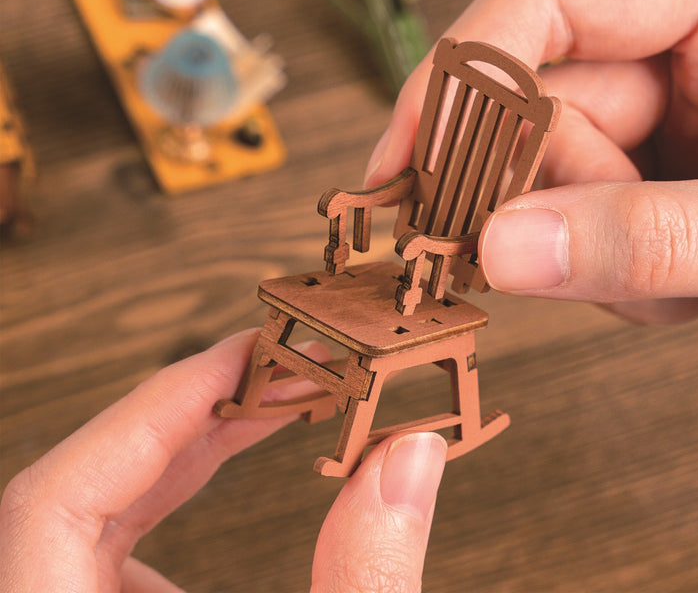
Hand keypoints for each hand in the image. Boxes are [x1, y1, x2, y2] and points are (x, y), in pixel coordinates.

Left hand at [0, 331, 446, 591]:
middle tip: (277, 365)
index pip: (56, 496)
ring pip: (102, 506)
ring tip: (272, 396)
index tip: (242, 356)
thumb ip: (364, 577)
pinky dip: (179, 483)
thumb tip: (410, 459)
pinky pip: (116, 536)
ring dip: (191, 439)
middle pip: (84, 485)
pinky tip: (236, 452)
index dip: (154, 408)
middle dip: (193, 412)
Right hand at [365, 0, 697, 346]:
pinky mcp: (674, 188)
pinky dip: (614, 277)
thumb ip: (651, 237)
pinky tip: (687, 296)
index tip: (399, 160)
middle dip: (523, 190)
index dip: (457, 76)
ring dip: (584, 249)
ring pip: (558, 178)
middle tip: (492, 258)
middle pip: (540, 104)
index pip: (546, 2)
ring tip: (677, 290)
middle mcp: (694, 52)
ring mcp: (681, 125)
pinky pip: (591, 226)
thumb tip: (499, 251)